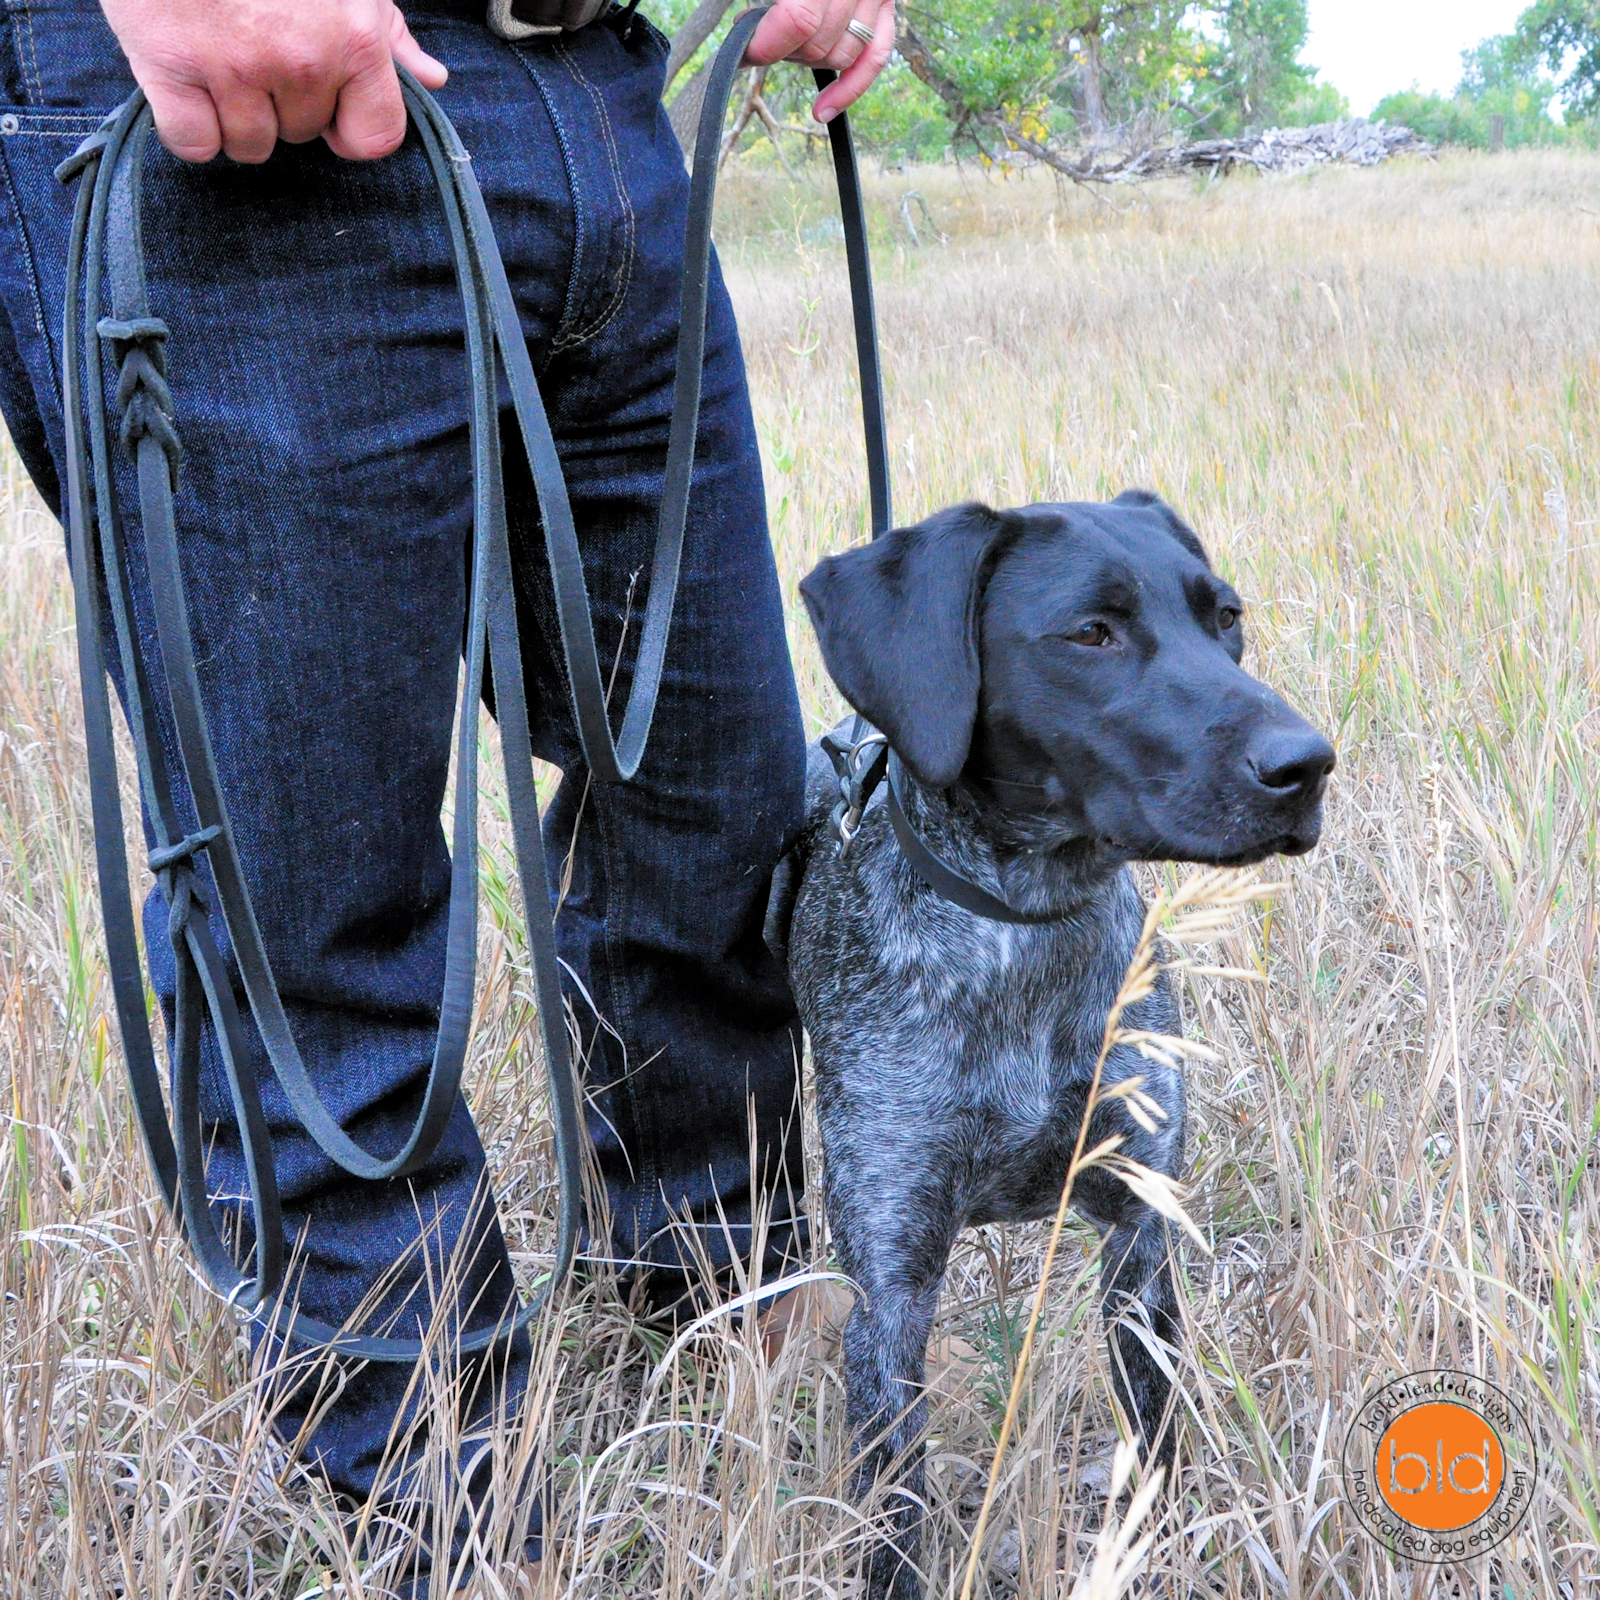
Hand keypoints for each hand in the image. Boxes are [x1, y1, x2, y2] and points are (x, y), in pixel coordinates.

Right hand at [97, 0, 448, 163]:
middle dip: (283, 104)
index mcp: (354, 40)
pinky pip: (193, 143)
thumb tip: (431, 78)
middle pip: (302, 135)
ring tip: (219, 56)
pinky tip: (187, 82)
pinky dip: (189, 127)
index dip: (351, 129)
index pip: (376, 138)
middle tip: (255, 45)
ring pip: (248, 146)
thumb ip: (387, 34)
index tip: (331, 109)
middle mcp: (300, 60)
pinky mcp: (170, 65)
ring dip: (234, 117)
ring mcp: (234, 66)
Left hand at [743, 0, 894, 123]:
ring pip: (845, 54)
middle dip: (784, 51)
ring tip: (783, 45)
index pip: (801, 20)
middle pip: (820, 42)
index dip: (768, 43)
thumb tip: (743, 26)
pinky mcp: (887, 5)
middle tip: (759, 39)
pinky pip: (877, 56)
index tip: (746, 49)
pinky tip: (822, 110)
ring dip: (808, 60)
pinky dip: (851, 88)